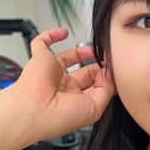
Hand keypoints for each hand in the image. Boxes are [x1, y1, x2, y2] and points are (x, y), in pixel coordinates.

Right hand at [0, 28, 114, 142]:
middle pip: (85, 70)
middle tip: (109, 57)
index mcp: (76, 100)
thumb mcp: (94, 108)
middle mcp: (64, 87)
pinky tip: (63, 33)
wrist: (34, 110)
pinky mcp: (40, 58)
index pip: (95, 85)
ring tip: (96, 47)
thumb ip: (106, 91)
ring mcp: (52, 71)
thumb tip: (112, 76)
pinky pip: (43, 42)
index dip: (106, 76)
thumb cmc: (58, 117)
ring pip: (69, 56)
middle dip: (98, 64)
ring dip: (83, 50)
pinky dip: (52, 35)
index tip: (115, 69)